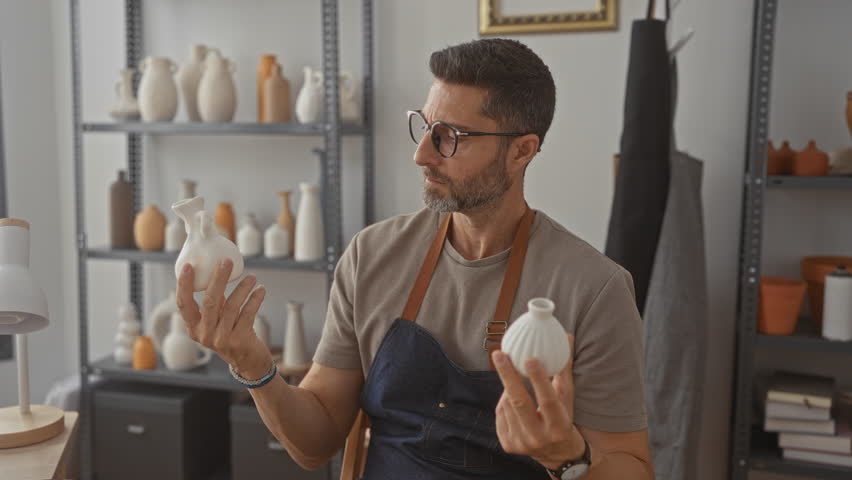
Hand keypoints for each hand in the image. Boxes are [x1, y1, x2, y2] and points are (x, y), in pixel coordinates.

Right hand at [176, 258, 270, 378]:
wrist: (247, 361)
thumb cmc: (230, 334)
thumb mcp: (216, 320)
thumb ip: (214, 301)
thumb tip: (217, 270)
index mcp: (194, 328)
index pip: (183, 304)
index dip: (184, 284)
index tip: (189, 266)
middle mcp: (205, 334)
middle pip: (209, 301)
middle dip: (218, 278)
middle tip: (225, 262)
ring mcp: (222, 338)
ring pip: (232, 306)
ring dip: (243, 288)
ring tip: (252, 277)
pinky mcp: (240, 340)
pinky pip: (248, 313)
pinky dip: (255, 299)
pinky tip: (260, 290)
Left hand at [493, 334, 585, 470]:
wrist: (558, 456)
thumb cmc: (564, 419)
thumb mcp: (567, 398)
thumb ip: (564, 369)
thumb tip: (567, 337)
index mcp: (559, 426)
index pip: (548, 400)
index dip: (539, 379)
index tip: (530, 358)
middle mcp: (539, 438)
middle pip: (520, 403)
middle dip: (507, 376)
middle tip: (499, 354)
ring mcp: (522, 443)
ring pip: (507, 406)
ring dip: (508, 388)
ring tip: (514, 379)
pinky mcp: (509, 445)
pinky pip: (500, 414)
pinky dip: (504, 402)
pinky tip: (511, 398)